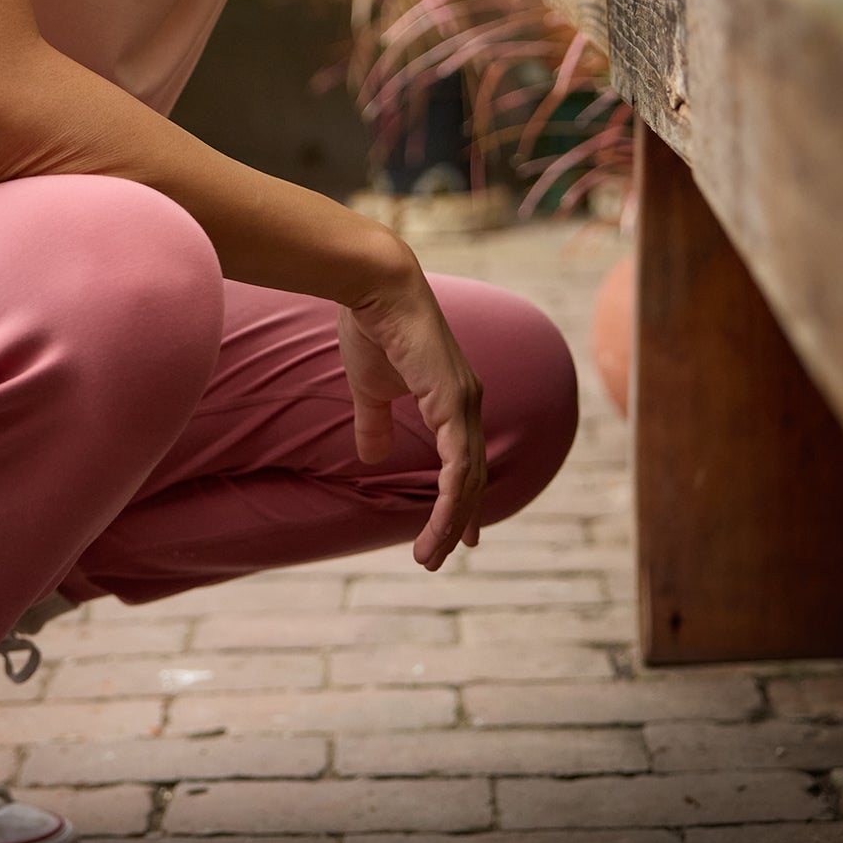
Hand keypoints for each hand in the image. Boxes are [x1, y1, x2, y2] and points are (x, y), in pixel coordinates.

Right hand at [339, 258, 485, 571]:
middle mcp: (467, 403)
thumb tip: (372, 457)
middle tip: (444, 555)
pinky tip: (439, 526)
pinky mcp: (453, 404)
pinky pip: (458, 466)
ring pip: (467, 479)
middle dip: (459, 520)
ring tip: (431, 556)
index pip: (466, 459)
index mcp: (452, 398)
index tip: (460, 533)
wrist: (375, 287)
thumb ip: (375, 422)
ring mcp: (465, 404)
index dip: (462, 498)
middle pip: (471, 476)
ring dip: (450, 521)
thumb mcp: (371, 388)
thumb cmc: (372, 327)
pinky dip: (450, 501)